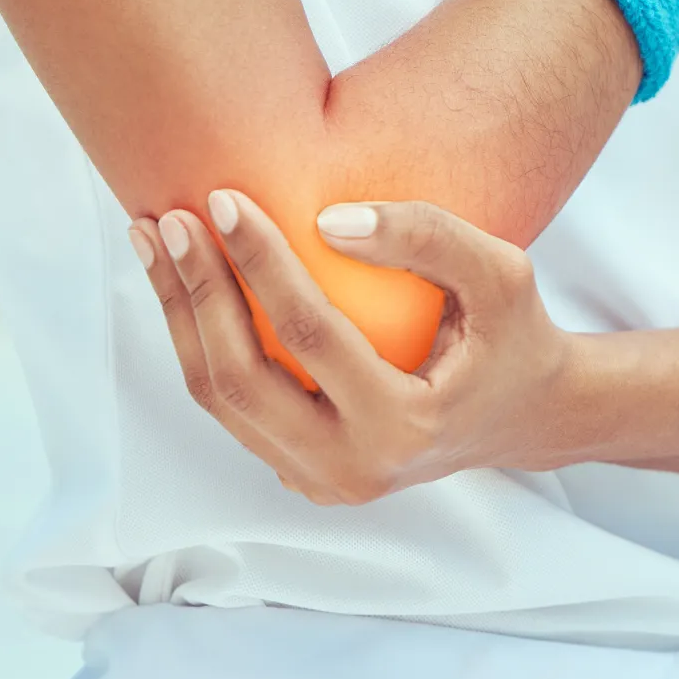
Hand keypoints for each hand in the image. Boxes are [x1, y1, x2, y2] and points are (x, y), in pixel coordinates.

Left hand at [128, 191, 583, 503]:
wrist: (525, 415)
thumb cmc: (516, 335)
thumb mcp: (500, 273)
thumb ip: (425, 237)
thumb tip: (325, 219)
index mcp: (404, 428)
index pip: (309, 335)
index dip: (259, 262)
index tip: (222, 197)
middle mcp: (352, 471)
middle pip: (241, 380)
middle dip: (195, 292)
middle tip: (167, 219)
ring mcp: (320, 481)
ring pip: (221, 401)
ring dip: (180, 316)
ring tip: (153, 241)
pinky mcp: (301, 472)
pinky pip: (234, 407)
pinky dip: (201, 341)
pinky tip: (184, 282)